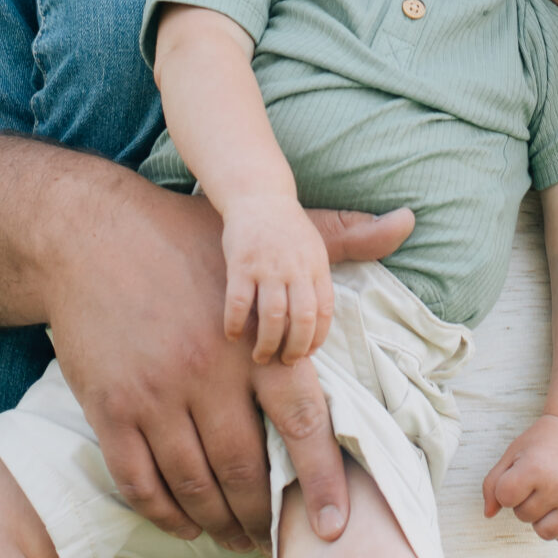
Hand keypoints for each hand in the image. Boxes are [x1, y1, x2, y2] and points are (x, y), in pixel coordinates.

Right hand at [49, 186, 415, 551]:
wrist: (91, 234)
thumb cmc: (186, 237)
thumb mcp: (263, 240)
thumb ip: (339, 238)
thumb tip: (405, 221)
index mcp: (251, 341)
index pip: (301, 422)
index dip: (322, 481)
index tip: (336, 528)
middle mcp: (205, 373)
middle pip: (246, 469)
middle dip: (266, 517)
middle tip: (278, 540)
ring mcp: (154, 396)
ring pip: (196, 486)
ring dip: (221, 524)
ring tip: (239, 539)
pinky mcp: (110, 411)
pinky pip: (141, 484)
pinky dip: (167, 515)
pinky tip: (188, 525)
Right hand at [222, 193, 337, 363]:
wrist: (259, 195)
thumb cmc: (288, 229)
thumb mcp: (317, 247)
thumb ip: (319, 283)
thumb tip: (322, 322)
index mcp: (317, 265)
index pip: (324, 312)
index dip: (316, 338)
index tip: (306, 352)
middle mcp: (295, 267)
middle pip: (301, 320)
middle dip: (294, 349)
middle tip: (284, 362)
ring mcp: (268, 266)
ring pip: (272, 317)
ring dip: (266, 344)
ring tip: (260, 356)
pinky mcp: (241, 264)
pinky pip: (239, 304)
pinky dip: (236, 326)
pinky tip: (233, 335)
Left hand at [482, 413, 557, 544]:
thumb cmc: (542, 444)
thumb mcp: (512, 453)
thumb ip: (493, 483)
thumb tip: (489, 514)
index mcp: (535, 468)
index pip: (504, 498)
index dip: (506, 488)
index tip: (517, 475)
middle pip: (523, 516)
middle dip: (524, 501)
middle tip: (537, 482)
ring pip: (545, 533)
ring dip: (541, 519)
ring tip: (548, 499)